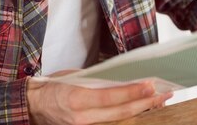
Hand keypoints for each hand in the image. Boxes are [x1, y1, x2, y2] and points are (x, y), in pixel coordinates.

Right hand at [26, 70, 172, 124]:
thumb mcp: (74, 77)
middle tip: (164, 93)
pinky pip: (112, 124)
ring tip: (160, 101)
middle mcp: (81, 117)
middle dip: (145, 103)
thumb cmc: (53, 86)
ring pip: (120, 120)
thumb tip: (125, 77)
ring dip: (142, 110)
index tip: (150, 85)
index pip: (110, 96)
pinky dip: (129, 116)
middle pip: (120, 112)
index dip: (131, 92)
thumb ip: (98, 80)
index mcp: (76, 98)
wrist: (32, 107)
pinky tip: (143, 109)